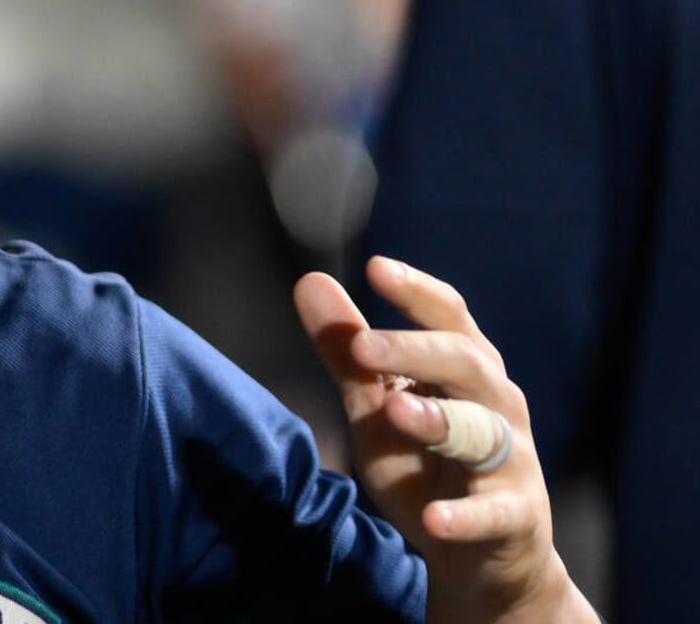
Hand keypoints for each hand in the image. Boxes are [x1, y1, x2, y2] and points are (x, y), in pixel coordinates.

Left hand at [296, 259, 593, 621]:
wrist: (479, 556)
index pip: (449, 318)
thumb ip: (347, 356)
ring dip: (439, 420)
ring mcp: (512, 461)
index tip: (376, 267)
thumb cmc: (426, 466)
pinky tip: (435, 520)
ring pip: (483, 432)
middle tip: (363, 345)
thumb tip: (309, 280)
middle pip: (465, 364)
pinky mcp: (515, 516)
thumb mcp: (376, 411)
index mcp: (465, 370)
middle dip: (415, 351)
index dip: (417, 292)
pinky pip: (493, 513)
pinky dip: (464, 516)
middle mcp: (496, 405)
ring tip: (396, 411)